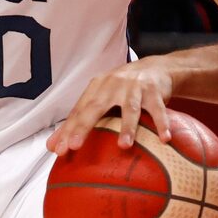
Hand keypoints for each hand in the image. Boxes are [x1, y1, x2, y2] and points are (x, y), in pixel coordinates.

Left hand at [46, 60, 174, 155]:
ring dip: (127, 127)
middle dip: (84, 126)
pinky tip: (164, 139)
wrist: (155, 68)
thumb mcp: (100, 99)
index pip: (78, 111)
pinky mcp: (155, 91)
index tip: (59, 150)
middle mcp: (113, 85)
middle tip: (75, 146)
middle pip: (96, 107)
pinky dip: (162, 124)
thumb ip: (78, 122)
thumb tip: (53, 147)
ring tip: (123, 146)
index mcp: (96, 88)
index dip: (67, 130)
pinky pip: (158, 110)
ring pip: (130, 109)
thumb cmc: (122, 89)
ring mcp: (134, 88)